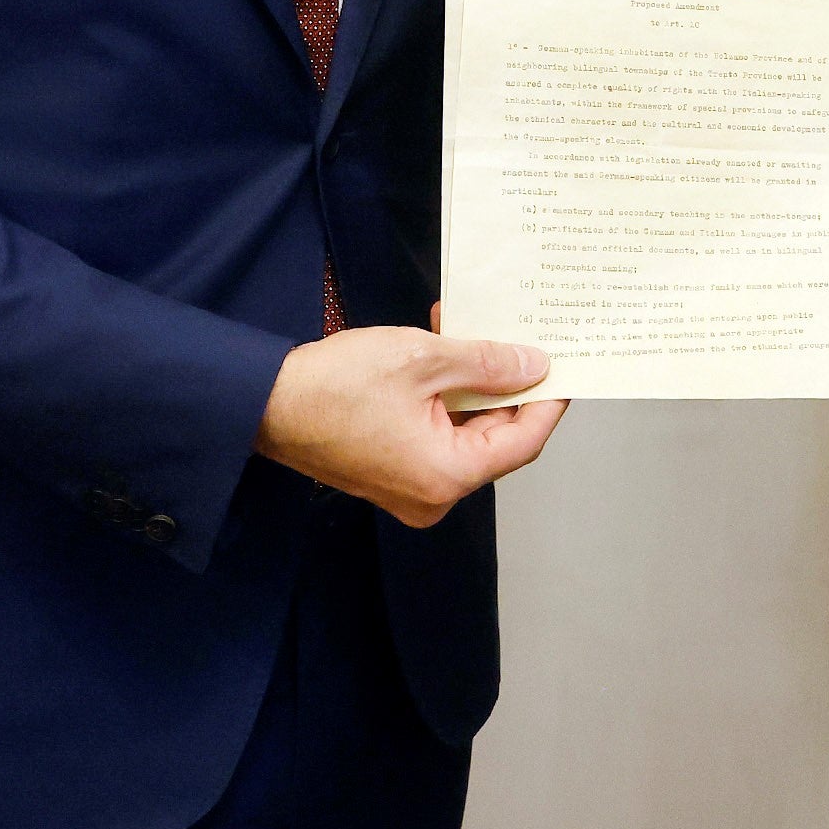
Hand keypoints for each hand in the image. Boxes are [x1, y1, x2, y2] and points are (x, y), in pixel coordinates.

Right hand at [255, 326, 569, 527]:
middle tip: (515, 336)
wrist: (263, 404)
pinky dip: (445, 398)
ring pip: (465, 433)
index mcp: (446, 476)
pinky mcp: (391, 472)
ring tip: (468, 333)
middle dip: (506, 386)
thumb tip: (533, 367)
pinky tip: (440, 353)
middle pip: (495, 439)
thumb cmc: (332, 386)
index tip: (565, 367)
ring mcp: (410, 488)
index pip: (523, 442)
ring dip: (472, 385)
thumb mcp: (421, 360)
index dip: (549, 401)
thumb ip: (485, 364)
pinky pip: (437, 435)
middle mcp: (433, 495)